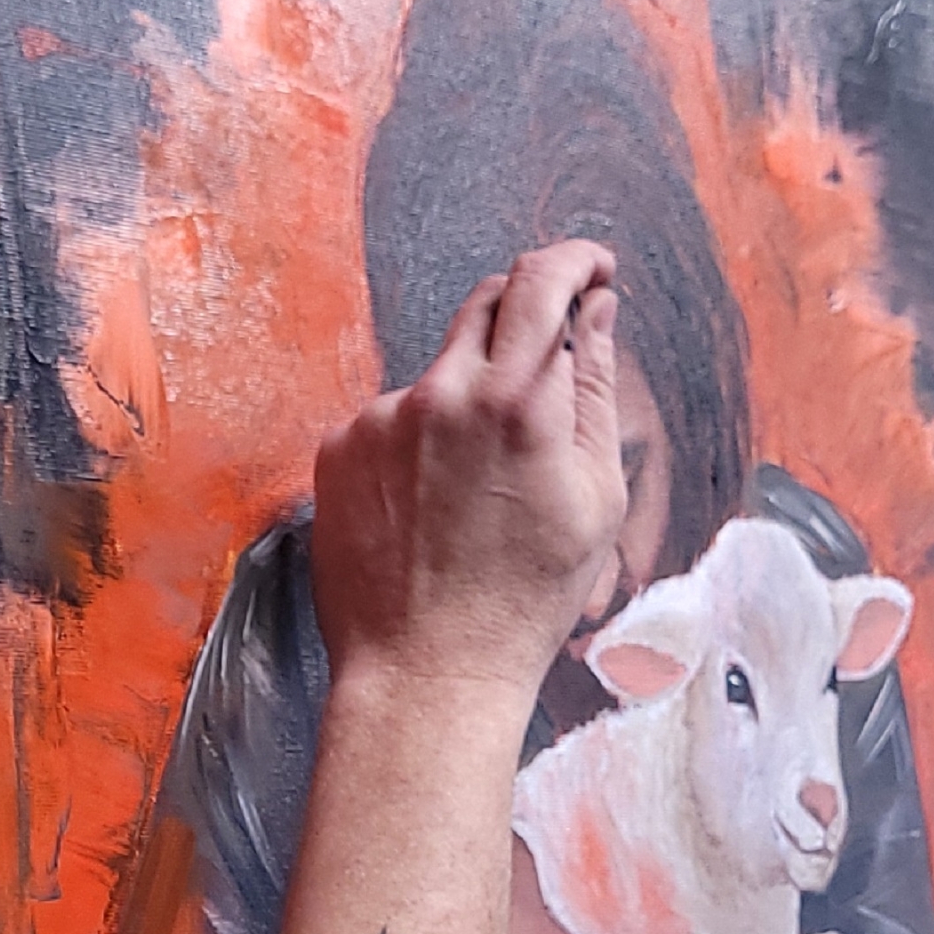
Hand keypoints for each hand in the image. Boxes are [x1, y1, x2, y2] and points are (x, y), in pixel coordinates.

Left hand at [309, 240, 627, 711]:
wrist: (426, 672)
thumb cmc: (523, 600)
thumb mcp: (594, 497)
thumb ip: (593, 388)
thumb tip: (595, 313)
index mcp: (517, 401)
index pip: (543, 278)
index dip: (574, 261)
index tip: (591, 271)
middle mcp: (442, 395)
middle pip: (486, 304)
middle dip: (524, 320)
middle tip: (541, 376)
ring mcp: (381, 419)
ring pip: (439, 372)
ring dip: (467, 400)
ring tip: (478, 491)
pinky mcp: (338, 448)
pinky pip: (391, 419)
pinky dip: (417, 444)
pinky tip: (430, 509)